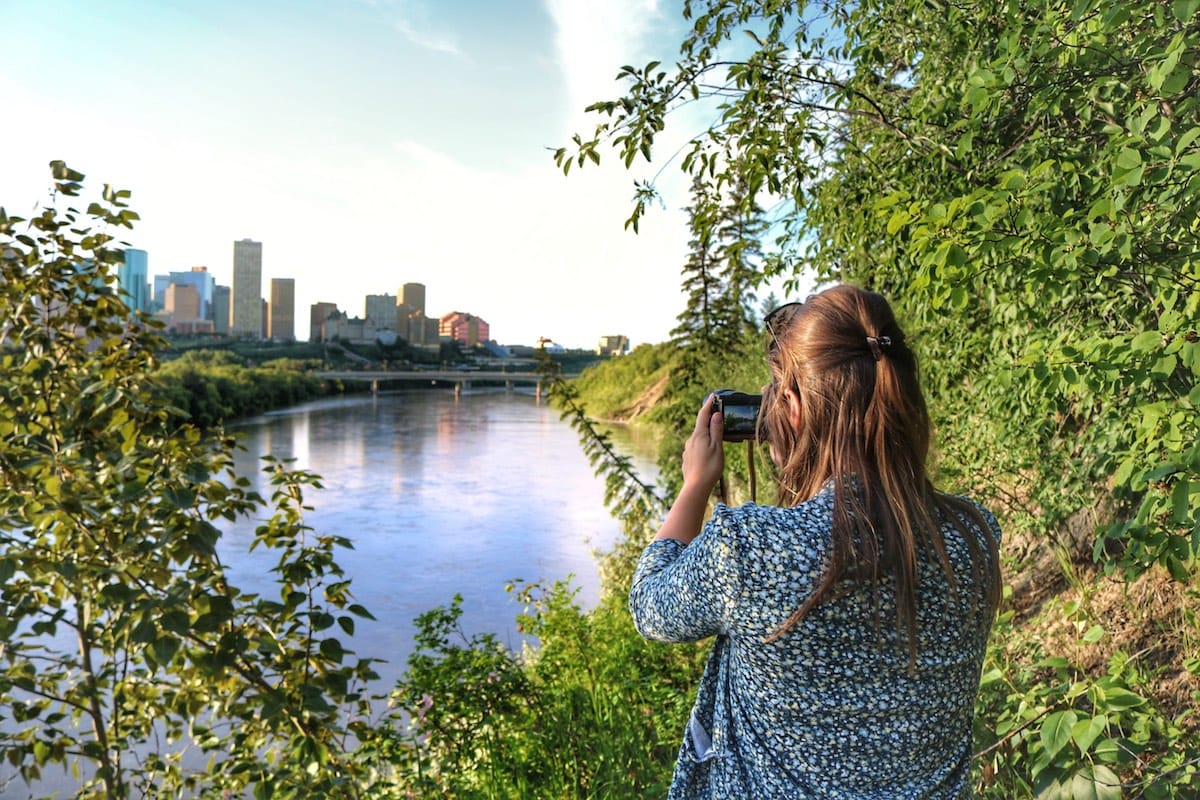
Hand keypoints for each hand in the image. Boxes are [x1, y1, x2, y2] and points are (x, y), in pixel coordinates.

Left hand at [653, 394, 724, 543]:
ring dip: (707, 434)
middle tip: (718, 415)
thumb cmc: (710, 468)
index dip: (708, 405)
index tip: (713, 396)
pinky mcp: (687, 459)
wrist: (695, 487)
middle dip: (709, 420)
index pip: (703, 415)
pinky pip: (696, 447)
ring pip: (698, 437)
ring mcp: (687, 450)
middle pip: (701, 426)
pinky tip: (709, 452)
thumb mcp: (717, 447)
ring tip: (717, 436)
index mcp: (699, 435)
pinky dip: (703, 444)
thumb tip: (716, 414)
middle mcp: (690, 440)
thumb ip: (716, 430)